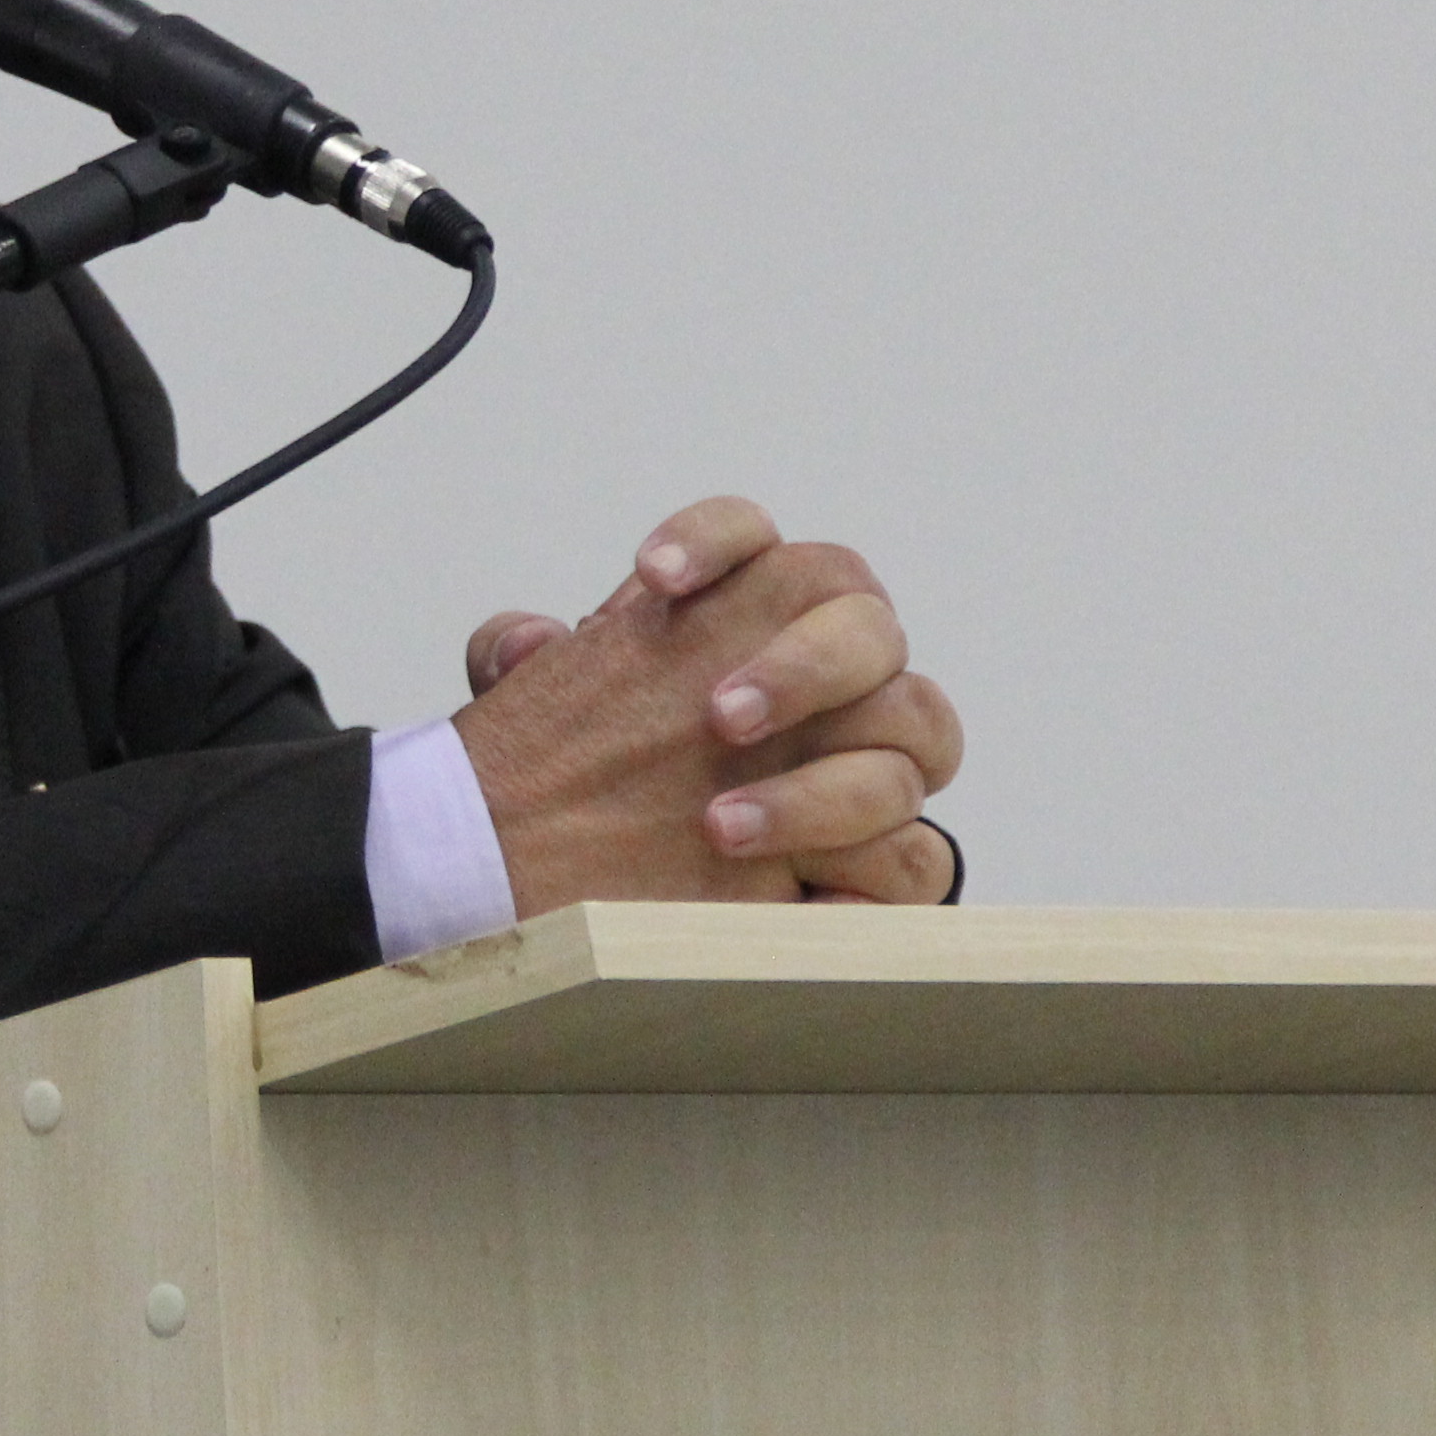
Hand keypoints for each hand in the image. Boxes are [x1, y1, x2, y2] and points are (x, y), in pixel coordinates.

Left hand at [449, 497, 964, 913]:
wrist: (602, 891)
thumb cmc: (583, 789)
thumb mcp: (528, 726)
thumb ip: (513, 663)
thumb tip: (525, 646)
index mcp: (749, 617)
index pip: (755, 541)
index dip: (714, 540)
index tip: (652, 581)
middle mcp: (826, 676)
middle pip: (868, 623)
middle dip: (802, 663)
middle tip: (720, 717)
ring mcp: (868, 761)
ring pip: (919, 728)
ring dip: (820, 785)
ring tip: (718, 828)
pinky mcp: (886, 859)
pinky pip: (922, 852)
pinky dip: (870, 865)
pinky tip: (802, 895)